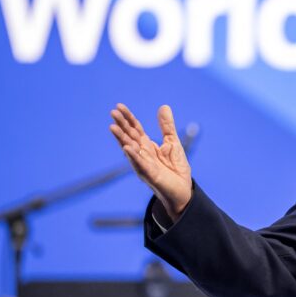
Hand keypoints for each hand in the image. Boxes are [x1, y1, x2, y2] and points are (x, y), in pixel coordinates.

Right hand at [109, 103, 191, 221]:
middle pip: (129, 137)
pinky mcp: (150, 175)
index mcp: (147, 146)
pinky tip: (126, 148)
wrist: (183, 190)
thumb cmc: (175, 168)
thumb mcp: (172, 142)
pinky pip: (140, 165)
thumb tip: (164, 106)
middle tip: (112, 112)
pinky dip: (133, 156)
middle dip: (121, 125)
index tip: (119, 106)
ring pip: (130, 150)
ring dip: (121, 139)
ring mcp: (144, 165)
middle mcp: (142, 154)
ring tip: (112, 127)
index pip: (135, 129)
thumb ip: (167, 126)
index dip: (128, 118)